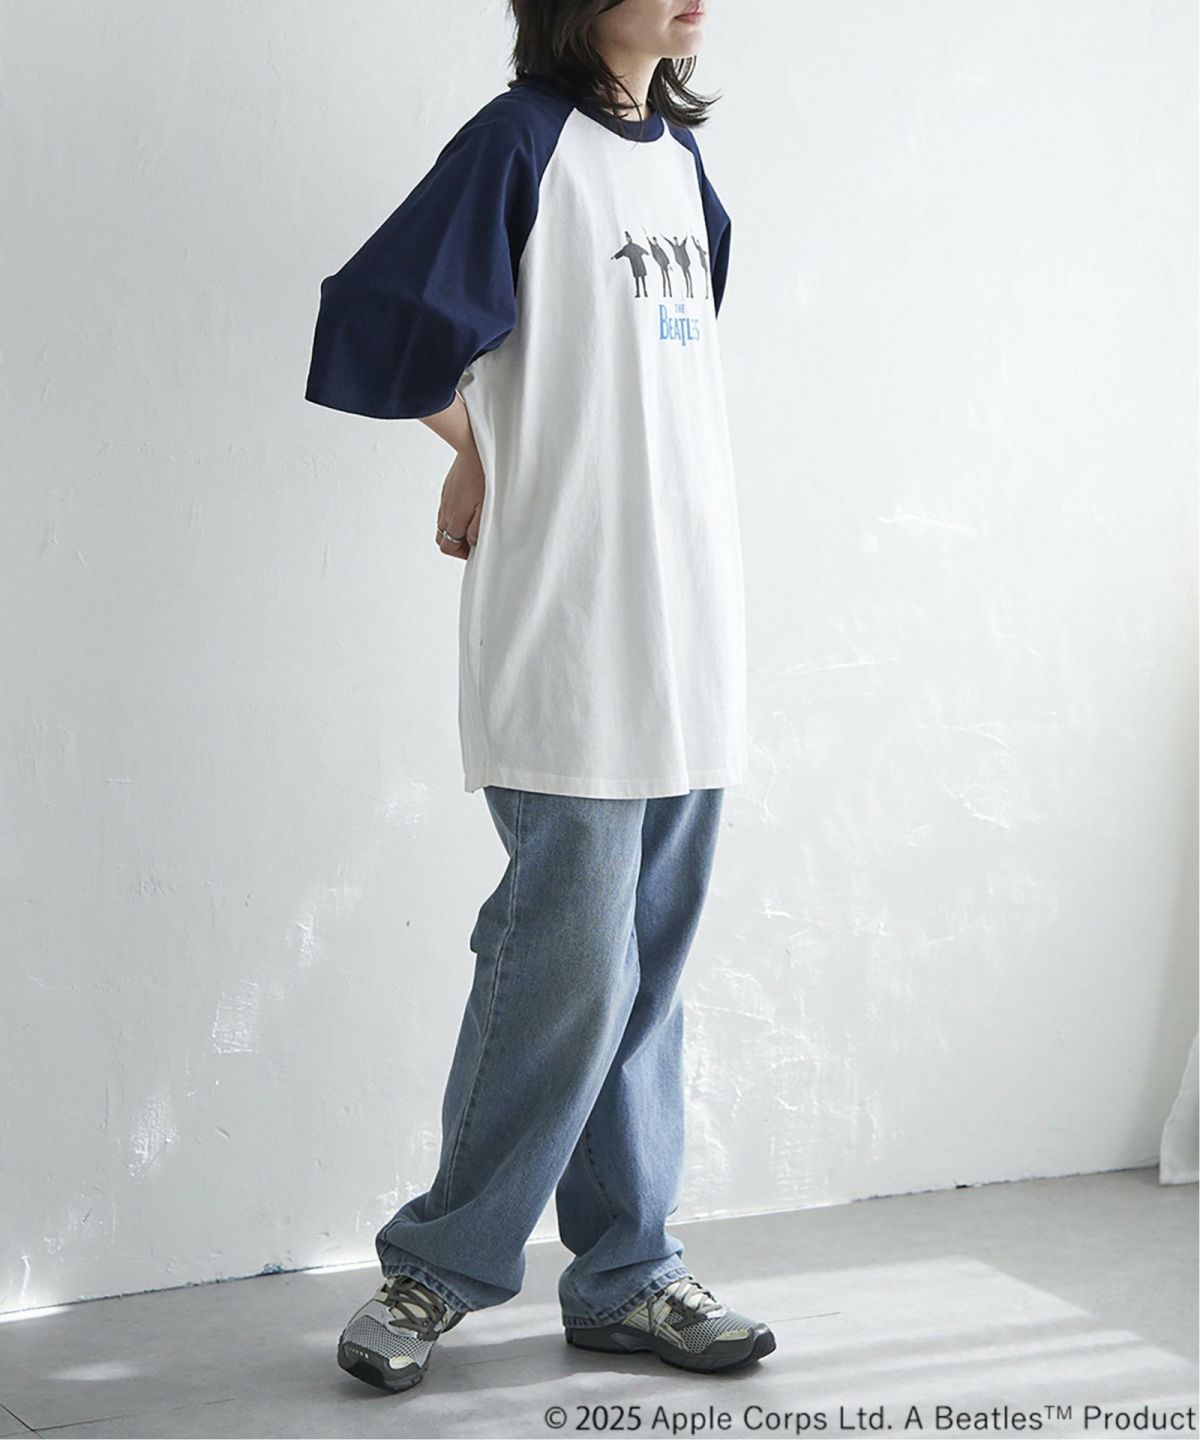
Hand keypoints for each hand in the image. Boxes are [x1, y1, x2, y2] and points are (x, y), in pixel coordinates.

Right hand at [435, 444, 483, 561]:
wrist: (472, 445)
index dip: (461, 553)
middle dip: (456, 544)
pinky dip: (455, 516)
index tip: (475, 550)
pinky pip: (446, 509)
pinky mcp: (448, 488)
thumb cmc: (483, 473)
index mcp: (454, 516)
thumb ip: (477, 528)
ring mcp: (445, 498)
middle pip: (442, 537)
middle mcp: (445, 509)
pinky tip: (470, 508)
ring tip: (473, 525)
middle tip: (473, 541)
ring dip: (455, 529)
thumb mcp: (486, 506)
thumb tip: (472, 542)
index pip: (448, 546)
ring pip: (443, 524)